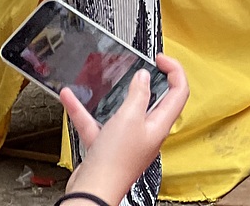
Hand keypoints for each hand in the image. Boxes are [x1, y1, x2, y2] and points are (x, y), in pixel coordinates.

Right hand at [61, 54, 188, 203]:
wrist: (91, 192)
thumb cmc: (115, 163)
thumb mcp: (130, 118)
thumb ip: (139, 94)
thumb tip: (145, 77)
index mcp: (160, 124)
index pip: (179, 91)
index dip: (175, 70)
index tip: (161, 58)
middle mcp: (147, 131)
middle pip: (155, 99)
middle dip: (149, 79)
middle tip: (142, 65)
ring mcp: (127, 139)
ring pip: (122, 110)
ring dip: (112, 94)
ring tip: (106, 79)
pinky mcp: (107, 146)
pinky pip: (97, 123)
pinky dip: (85, 110)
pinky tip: (71, 98)